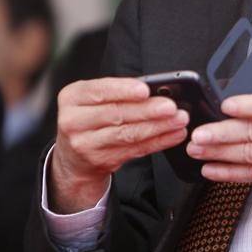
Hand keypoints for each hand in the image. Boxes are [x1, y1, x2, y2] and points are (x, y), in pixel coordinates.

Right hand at [49, 77, 188, 212]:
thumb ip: (119, 92)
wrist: (73, 156)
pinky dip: (158, 141)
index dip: (124, 90)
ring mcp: (85, 144)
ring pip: (127, 134)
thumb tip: (157, 90)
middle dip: (148, 110)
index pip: (100, 91)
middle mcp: (73, 121)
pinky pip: (135, 150)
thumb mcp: (92, 99)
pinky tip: (174, 135)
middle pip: (116, 114)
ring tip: (179, 120)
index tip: (146, 90)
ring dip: (158, 127)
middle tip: (172, 107)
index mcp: (72, 97)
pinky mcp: (100, 161)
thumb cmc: (90, 117)